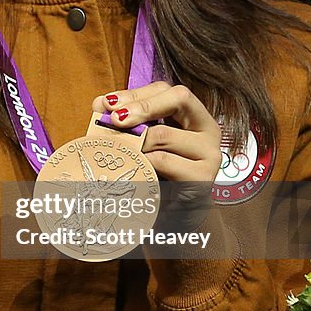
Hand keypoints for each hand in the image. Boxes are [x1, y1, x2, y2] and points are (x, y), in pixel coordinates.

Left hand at [91, 81, 221, 187]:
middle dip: (142, 105)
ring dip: (136, 143)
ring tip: (121, 153)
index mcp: (194, 116)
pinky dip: (144, 164)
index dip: (138, 93)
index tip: (109, 105)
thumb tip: (100, 103)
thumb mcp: (141, 143)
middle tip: (114, 119)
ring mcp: (210, 153)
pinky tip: (137, 171)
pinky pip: (163, 161)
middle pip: (179, 97)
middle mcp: (209, 130)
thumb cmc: (155, 176)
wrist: (172, 220)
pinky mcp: (203, 178)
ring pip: (164, 134)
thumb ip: (125, 121)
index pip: (168, 90)